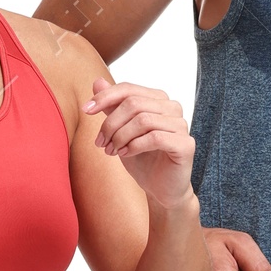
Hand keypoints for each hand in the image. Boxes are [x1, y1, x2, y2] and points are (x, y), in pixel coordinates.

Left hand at [84, 80, 196, 206]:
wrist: (161, 189)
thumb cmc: (142, 159)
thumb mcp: (120, 131)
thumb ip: (112, 107)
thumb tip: (97, 81)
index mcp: (158, 99)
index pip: (129, 89)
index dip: (105, 97)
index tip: (86, 110)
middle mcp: (173, 107)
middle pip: (133, 104)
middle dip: (111, 124)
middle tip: (100, 143)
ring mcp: (181, 125)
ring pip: (143, 120)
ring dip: (120, 137)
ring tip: (112, 151)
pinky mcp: (185, 144)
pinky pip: (155, 138)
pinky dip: (134, 146)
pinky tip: (125, 154)